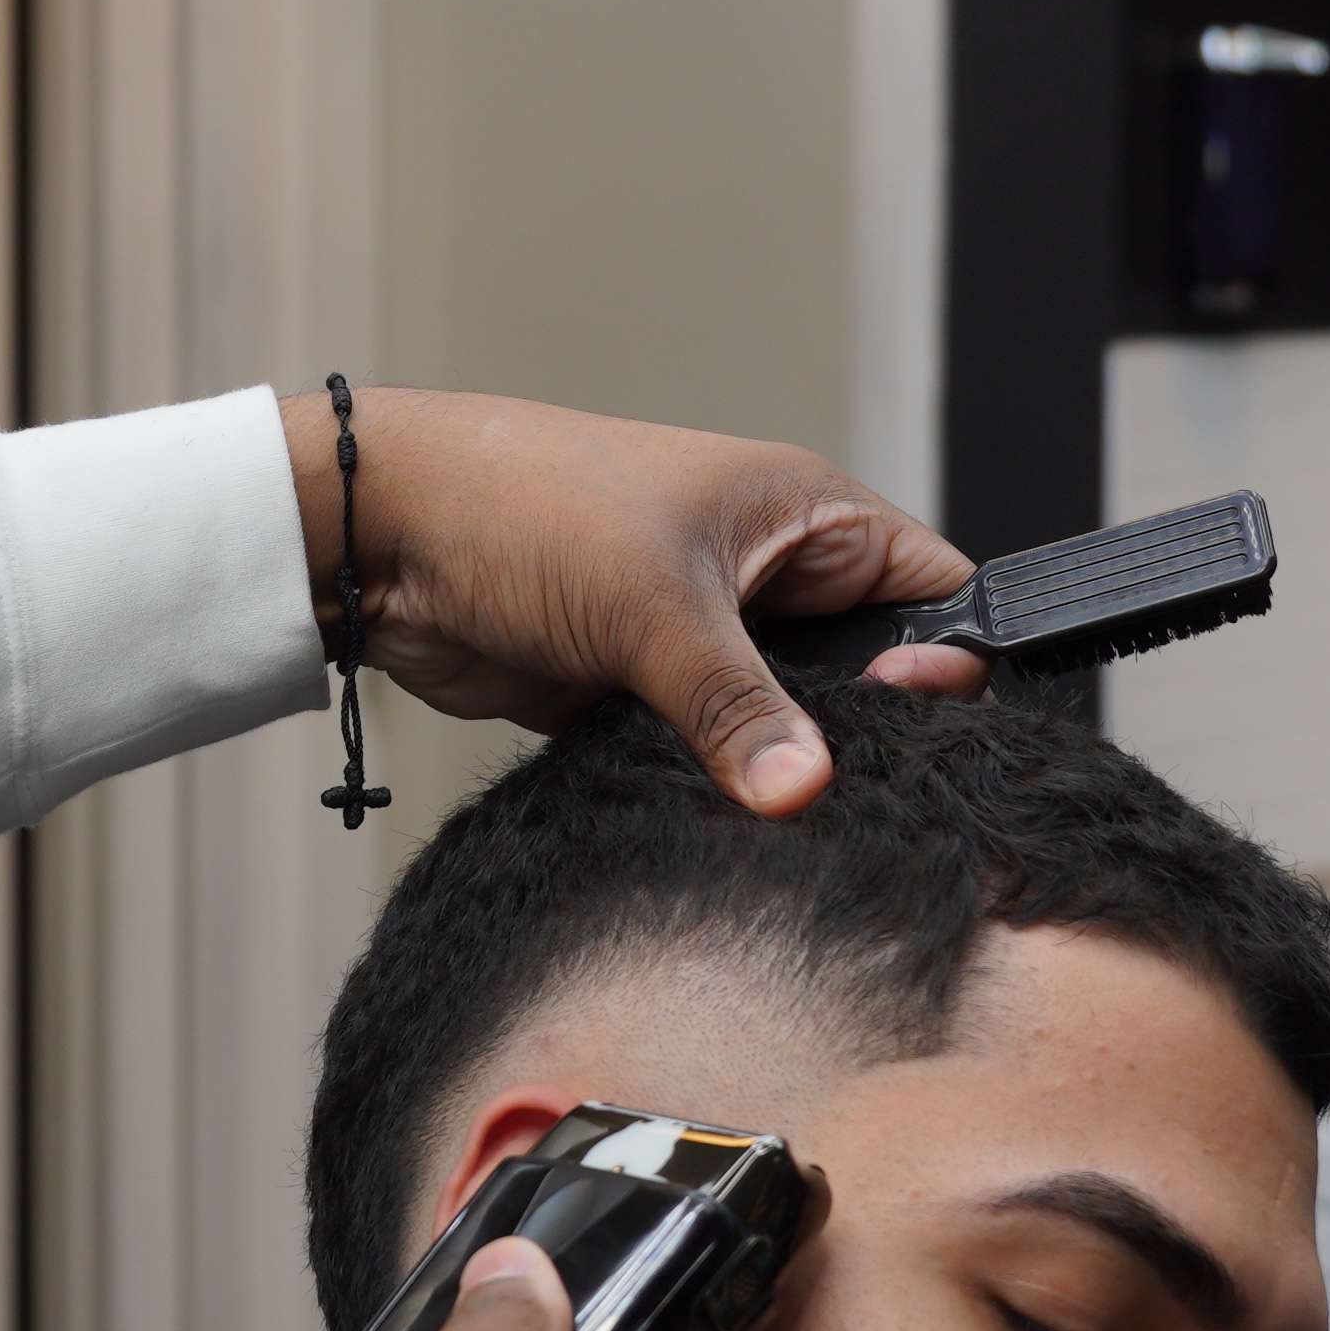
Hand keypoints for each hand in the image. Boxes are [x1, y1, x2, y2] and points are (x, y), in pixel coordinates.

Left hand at [289, 385, 978, 816]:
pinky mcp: (648, 693)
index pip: (935, 591)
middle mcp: (770, 574)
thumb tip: (805, 790)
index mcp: (803, 514)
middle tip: (849, 793)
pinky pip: (714, 754)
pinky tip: (720, 825)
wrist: (382, 538)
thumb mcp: (649, 606)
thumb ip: (736, 709)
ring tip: (785, 818)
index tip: (914, 724)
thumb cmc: (521, 505)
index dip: (947, 661)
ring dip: (779, 768)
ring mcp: (709, 637)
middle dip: (867, 735)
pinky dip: (716, 786)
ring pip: (789, 725)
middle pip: (870, 674)